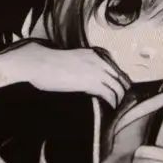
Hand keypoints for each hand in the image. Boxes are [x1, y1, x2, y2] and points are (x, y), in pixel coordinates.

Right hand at [0, 41, 129, 107]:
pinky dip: (112, 102)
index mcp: (93, 54)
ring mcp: (95, 71)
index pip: (115, 67)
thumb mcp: (71, 60)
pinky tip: (111, 108)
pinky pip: (109, 94)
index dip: (120, 79)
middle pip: (120, 77)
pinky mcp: (91, 82)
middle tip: (121, 100)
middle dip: (122, 90)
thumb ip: (83, 66)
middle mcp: (98, 61)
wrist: (39, 63)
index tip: (120, 88)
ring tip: (116, 107)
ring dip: (118, 98)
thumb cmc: (48, 63)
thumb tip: (86, 78)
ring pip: (117, 87)